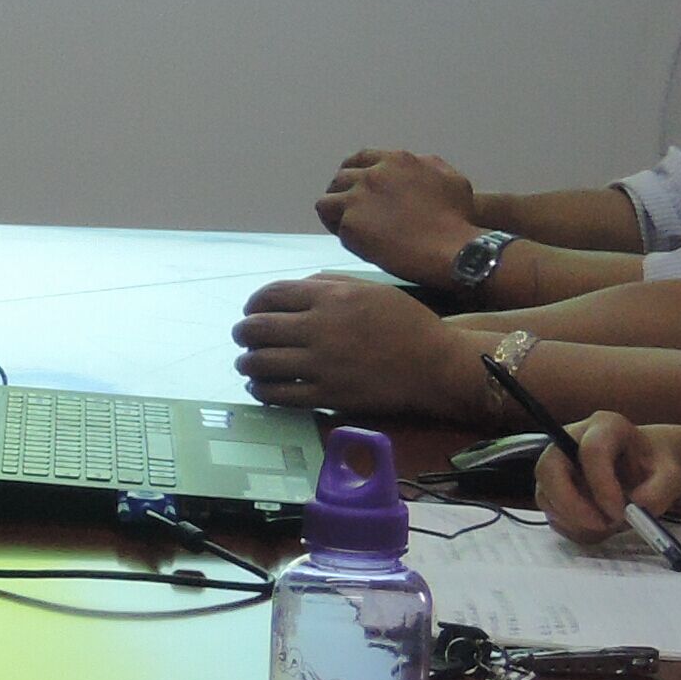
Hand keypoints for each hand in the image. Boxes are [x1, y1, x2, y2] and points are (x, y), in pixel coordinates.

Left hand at [233, 278, 491, 419]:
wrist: (437, 365)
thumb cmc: (406, 323)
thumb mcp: (370, 289)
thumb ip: (328, 283)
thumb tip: (290, 290)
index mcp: (330, 298)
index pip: (270, 295)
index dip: (253, 303)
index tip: (251, 311)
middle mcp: (320, 328)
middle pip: (257, 328)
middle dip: (243, 333)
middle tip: (244, 338)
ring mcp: (322, 364)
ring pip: (260, 363)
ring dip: (246, 362)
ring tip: (247, 363)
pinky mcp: (328, 396)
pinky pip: (278, 394)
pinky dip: (260, 389)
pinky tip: (260, 387)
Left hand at [318, 147, 485, 285]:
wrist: (454, 249)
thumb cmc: (458, 220)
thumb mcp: (452, 180)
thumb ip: (428, 167)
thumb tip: (417, 165)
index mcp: (398, 161)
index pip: (362, 158)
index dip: (357, 173)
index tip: (358, 186)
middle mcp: (373, 174)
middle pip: (341, 178)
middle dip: (344, 193)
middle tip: (353, 211)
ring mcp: (358, 197)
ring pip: (328, 199)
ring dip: (336, 212)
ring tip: (350, 227)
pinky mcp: (350, 223)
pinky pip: (333, 224)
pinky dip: (339, 231)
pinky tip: (355, 240)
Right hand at [535, 411, 680, 540]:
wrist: (645, 470)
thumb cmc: (655, 467)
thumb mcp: (671, 475)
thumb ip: (660, 488)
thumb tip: (636, 505)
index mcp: (604, 427)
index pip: (591, 451)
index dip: (603, 485)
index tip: (622, 512)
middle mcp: (569, 440)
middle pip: (548, 468)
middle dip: (571, 503)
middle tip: (600, 525)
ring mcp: (555, 465)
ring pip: (545, 495)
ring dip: (575, 520)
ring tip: (609, 526)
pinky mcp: (550, 488)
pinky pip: (549, 512)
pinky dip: (572, 527)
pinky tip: (598, 528)